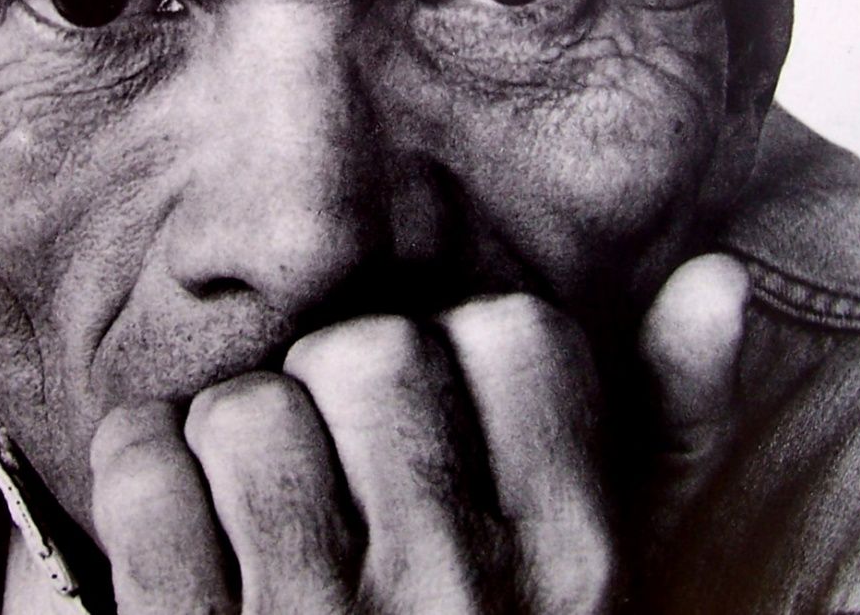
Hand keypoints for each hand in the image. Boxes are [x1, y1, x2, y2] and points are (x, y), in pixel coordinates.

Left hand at [89, 256, 748, 613]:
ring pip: (249, 407)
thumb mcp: (595, 573)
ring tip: (265, 509)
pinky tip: (183, 531)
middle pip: (367, 348)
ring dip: (236, 439)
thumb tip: (715, 276)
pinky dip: (144, 474)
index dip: (460, 355)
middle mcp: (454, 601)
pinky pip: (145, 470)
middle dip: (340, 386)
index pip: (512, 331)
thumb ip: (666, 427)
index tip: (440, 411)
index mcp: (570, 568)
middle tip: (344, 464)